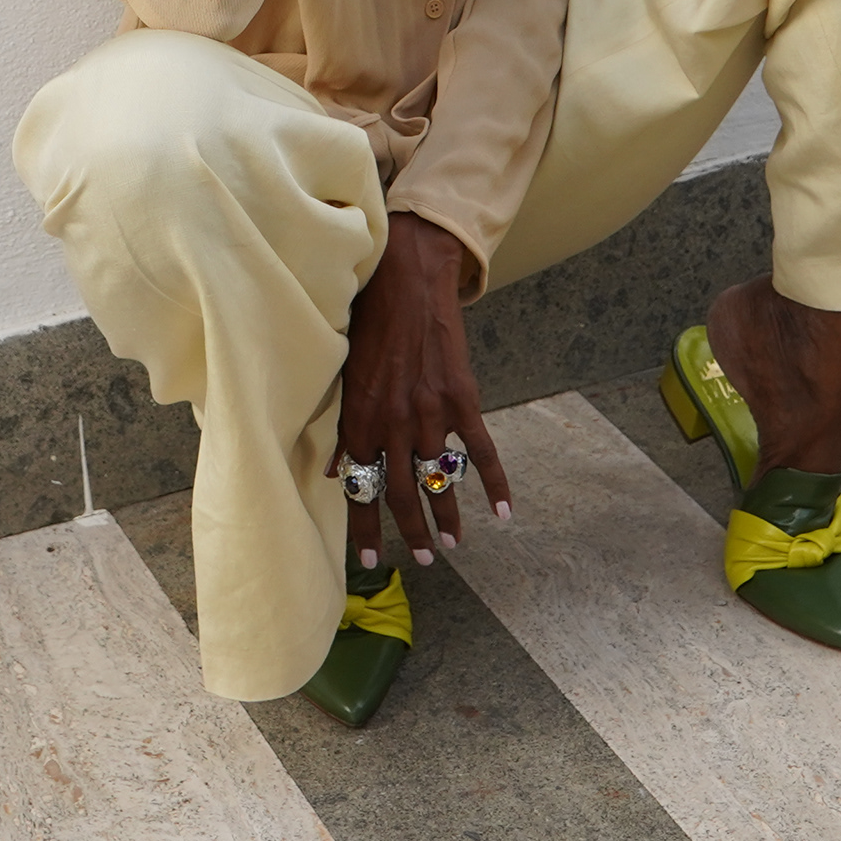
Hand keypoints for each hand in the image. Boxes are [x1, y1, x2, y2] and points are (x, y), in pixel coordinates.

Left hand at [338, 213, 513, 571]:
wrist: (404, 279)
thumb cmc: (367, 322)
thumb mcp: (344, 375)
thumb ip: (345, 425)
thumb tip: (335, 470)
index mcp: (358, 421)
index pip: (360, 489)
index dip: (365, 529)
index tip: (371, 561)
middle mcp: (391, 424)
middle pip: (401, 494)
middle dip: (412, 532)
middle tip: (424, 558)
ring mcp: (429, 413)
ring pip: (439, 480)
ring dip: (449, 517)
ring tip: (453, 544)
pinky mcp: (461, 398)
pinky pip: (481, 451)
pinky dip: (496, 483)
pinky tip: (505, 511)